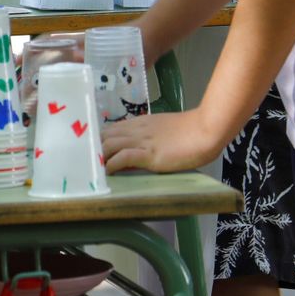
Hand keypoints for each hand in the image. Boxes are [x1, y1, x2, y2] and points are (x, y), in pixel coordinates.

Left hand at [102, 110, 221, 172]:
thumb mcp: (163, 130)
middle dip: (94, 149)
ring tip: (94, 171)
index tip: (93, 152)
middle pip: (104, 135)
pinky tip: (108, 173)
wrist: (205, 130)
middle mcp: (137, 129)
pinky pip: (123, 157)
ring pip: (109, 144)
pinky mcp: (149, 154)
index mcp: (140, 122)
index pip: (111, 128)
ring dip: (99, 157)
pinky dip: (112, 165)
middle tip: (89, 164)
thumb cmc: (190, 132)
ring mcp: (142, 141)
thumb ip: (148, 136)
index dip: (99, 140)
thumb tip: (135, 149)